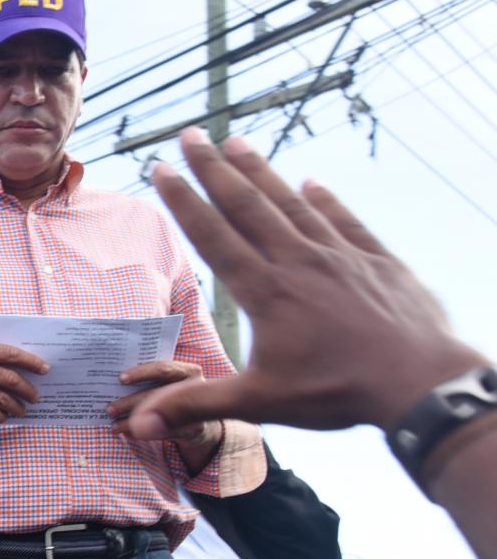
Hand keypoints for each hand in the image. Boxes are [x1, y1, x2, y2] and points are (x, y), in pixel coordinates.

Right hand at [0, 343, 49, 423]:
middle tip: (35, 396)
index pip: (9, 353)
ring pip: (2, 400)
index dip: (30, 362)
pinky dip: (0, 417)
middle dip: (28, 389)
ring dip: (16, 407)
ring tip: (22, 410)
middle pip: (10, 379)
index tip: (44, 369)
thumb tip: (15, 365)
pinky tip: (2, 417)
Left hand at [111, 360, 219, 456]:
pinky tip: (128, 434)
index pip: (163, 369)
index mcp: (187, 371)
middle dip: (129, 402)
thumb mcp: (168, 384)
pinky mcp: (195, 430)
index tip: (121, 379)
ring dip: (132, 422)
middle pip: (157, 394)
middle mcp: (196, 388)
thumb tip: (113, 385)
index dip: (142, 373)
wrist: (202, 422)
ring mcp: (198, 409)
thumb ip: (148, 380)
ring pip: (160, 416)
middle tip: (109, 410)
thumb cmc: (176, 397)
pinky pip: (164, 433)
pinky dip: (142, 433)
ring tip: (114, 427)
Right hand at [132, 129, 483, 437]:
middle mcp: (299, 262)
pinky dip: (326, 199)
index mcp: (266, 291)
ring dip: (261, 171)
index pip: (214, 236)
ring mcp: (341, 256)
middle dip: (214, 168)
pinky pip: (344, 220)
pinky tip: (311, 182)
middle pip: (248, 205)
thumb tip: (139, 425)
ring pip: (292, 203)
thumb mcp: (260, 402)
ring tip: (237, 140)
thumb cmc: (337, 392)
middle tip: (190, 133)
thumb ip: (198, 405)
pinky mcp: (378, 261)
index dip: (183, 201)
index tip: (159, 168)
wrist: (419, 383)